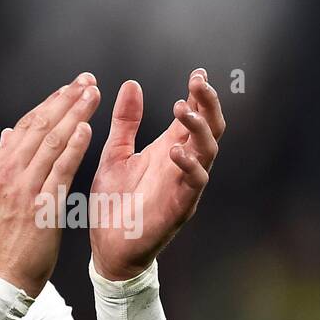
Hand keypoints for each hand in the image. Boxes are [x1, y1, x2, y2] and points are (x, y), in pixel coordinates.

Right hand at [0, 73, 100, 296]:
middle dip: (65, 99)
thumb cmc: (4, 240)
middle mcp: (8, 172)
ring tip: (91, 95)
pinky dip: (73, 146)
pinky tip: (86, 129)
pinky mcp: (42, 205)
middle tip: (86, 81)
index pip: (26, 125)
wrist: (1, 276)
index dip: (50, 102)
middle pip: (39, 126)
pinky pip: (60, 170)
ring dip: (73, 114)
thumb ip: (5, 162)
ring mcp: (24, 188)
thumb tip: (8, 133)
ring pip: (50, 141)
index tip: (70, 87)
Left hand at [89, 68, 224, 280]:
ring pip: (208, 151)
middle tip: (198, 83)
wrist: (109, 247)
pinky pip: (194, 183)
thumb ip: (126, 122)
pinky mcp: (180, 206)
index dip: (199, 95)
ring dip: (199, 128)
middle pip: (210, 128)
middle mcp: (182, 165)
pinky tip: (176, 150)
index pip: (193, 116)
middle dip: (208, 104)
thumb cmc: (115, 202)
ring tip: (182, 110)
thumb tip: (131, 85)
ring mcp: (185, 185)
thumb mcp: (115, 153)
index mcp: (169, 149)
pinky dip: (189, 165)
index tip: (198, 72)